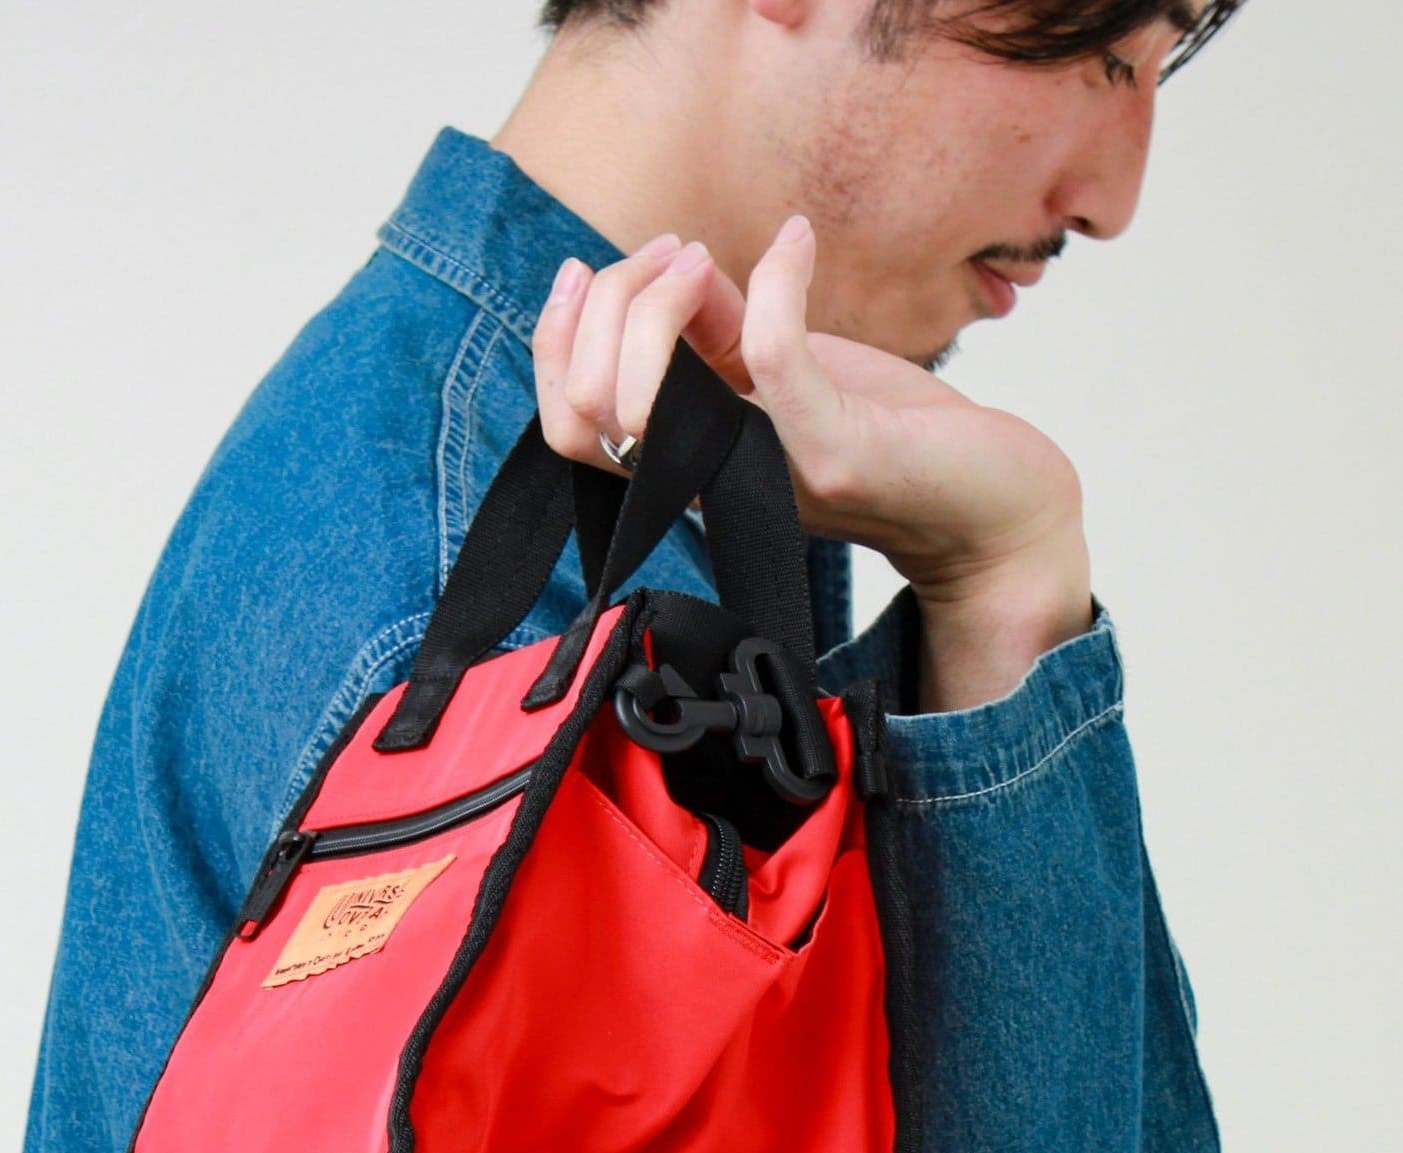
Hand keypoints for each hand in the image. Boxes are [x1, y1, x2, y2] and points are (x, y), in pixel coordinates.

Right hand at [532, 221, 1093, 709]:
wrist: (995, 511)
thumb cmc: (900, 443)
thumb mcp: (790, 372)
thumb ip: (720, 334)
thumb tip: (666, 269)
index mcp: (691, 458)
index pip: (570, 422)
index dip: (556, 342)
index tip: (591, 275)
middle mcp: (715, 475)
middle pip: (588, 407)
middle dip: (601, 308)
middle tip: (669, 261)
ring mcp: (766, 468)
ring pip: (650, 392)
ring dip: (655, 300)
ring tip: (701, 259)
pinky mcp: (833, 451)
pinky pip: (771, 353)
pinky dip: (775, 280)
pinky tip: (797, 241)